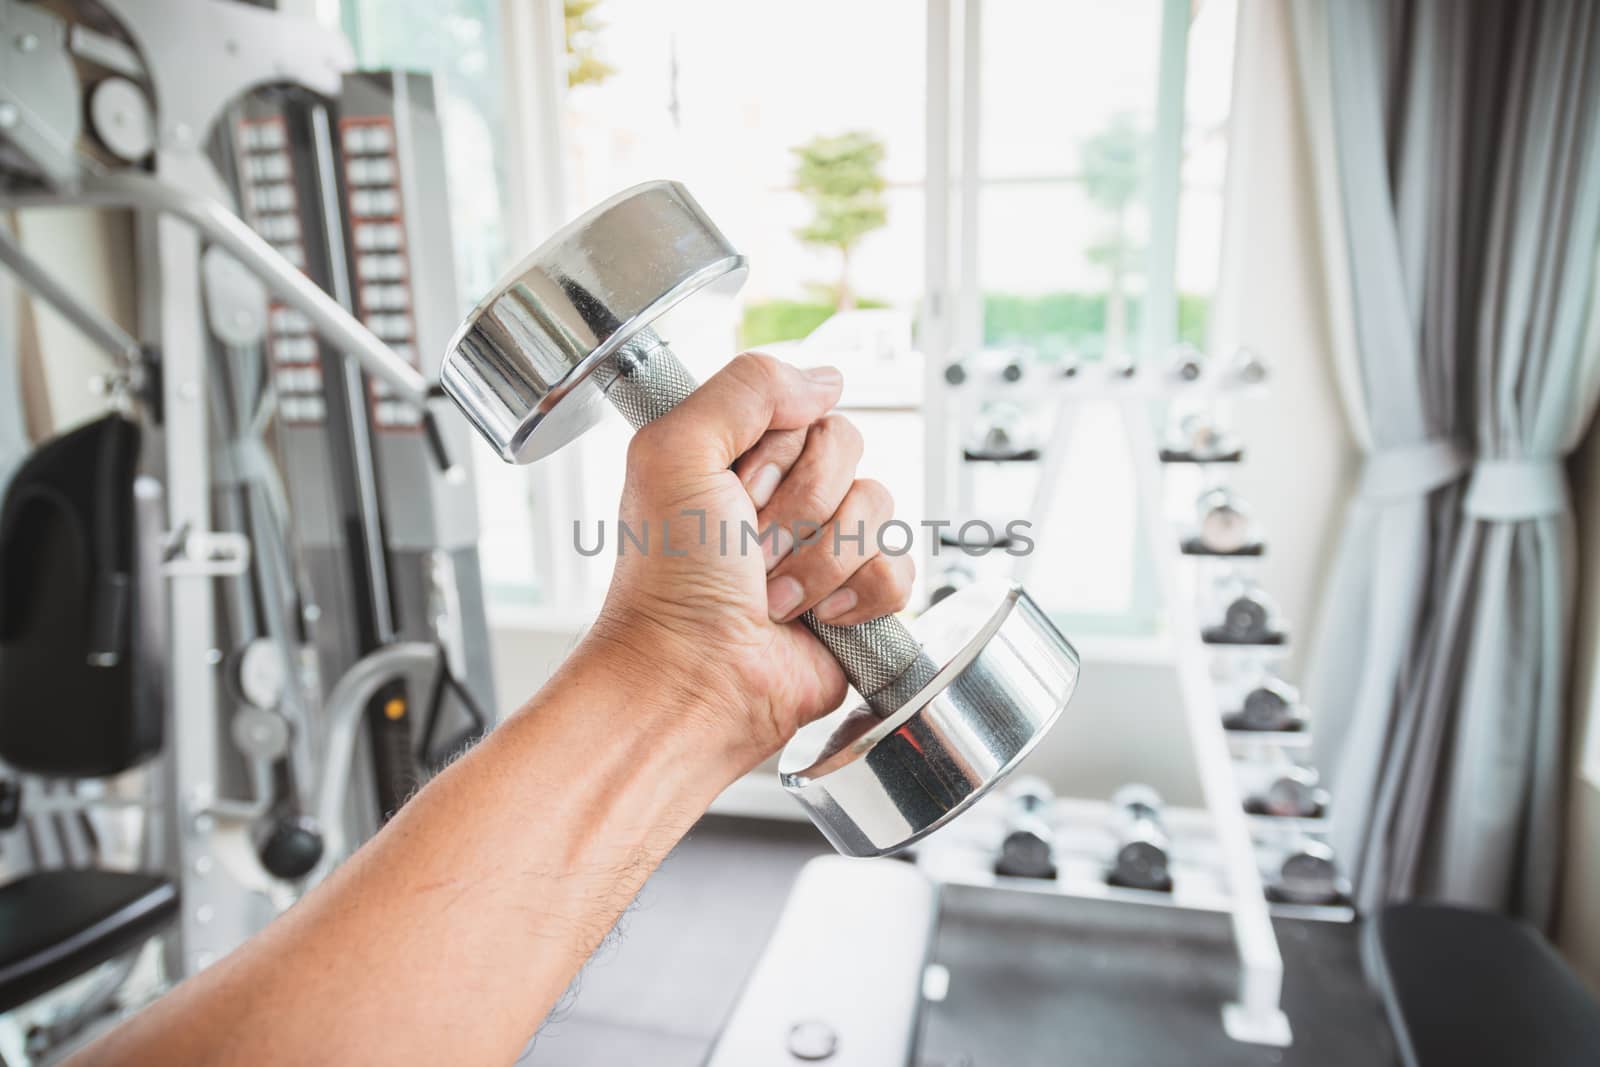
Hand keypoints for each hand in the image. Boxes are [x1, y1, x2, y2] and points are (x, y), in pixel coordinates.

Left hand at [583, 353, 914, 774]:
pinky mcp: (859, 597)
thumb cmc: (670, 581)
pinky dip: (859, 597)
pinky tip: (817, 619)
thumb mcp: (675, 451)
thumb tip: (826, 378)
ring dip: (821, 560)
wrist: (695, 678)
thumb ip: (746, 387)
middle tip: (751, 548)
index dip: (777, 451)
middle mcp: (783, 492)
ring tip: (774, 594)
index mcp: (738, 451)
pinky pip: (900, 567)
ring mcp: (825, 544)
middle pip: (848, 449)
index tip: (737, 490)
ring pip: (878, 508)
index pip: (804, 406)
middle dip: (799, 507)